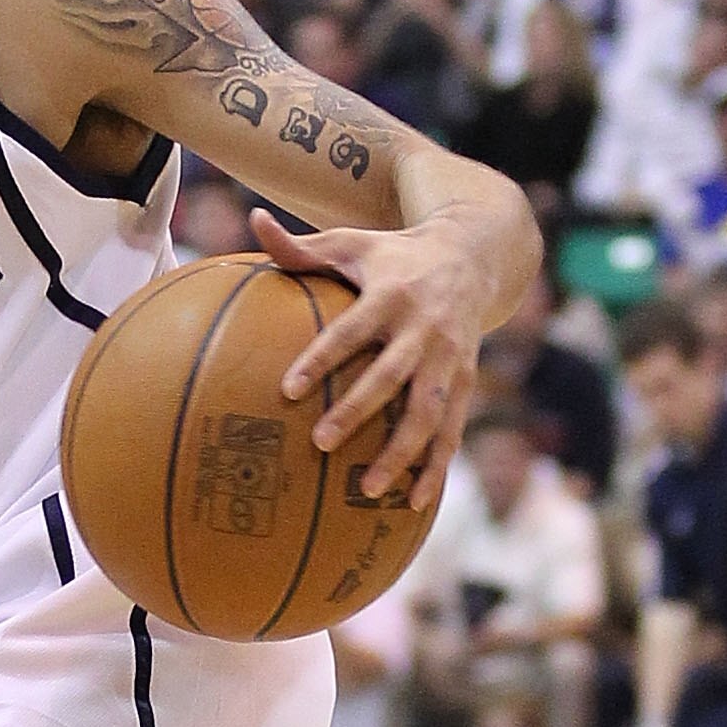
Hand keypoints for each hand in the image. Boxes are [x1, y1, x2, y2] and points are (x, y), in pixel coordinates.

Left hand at [260, 203, 506, 511]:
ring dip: (401, 453)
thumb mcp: (351, 242)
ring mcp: (450, 359)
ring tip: (368, 489)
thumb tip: (252, 222)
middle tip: (320, 444)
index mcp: (390, 295)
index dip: (320, 359)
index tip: (287, 391)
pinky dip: (436, 467)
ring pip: (428, 413)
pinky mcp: (468, 381)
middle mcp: (424, 329)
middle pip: (390, 376)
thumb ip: (301, 246)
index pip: (350, 331)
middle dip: (358, 411)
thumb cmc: (394, 255)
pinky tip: (415, 504)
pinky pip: (453, 431)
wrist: (473, 255)